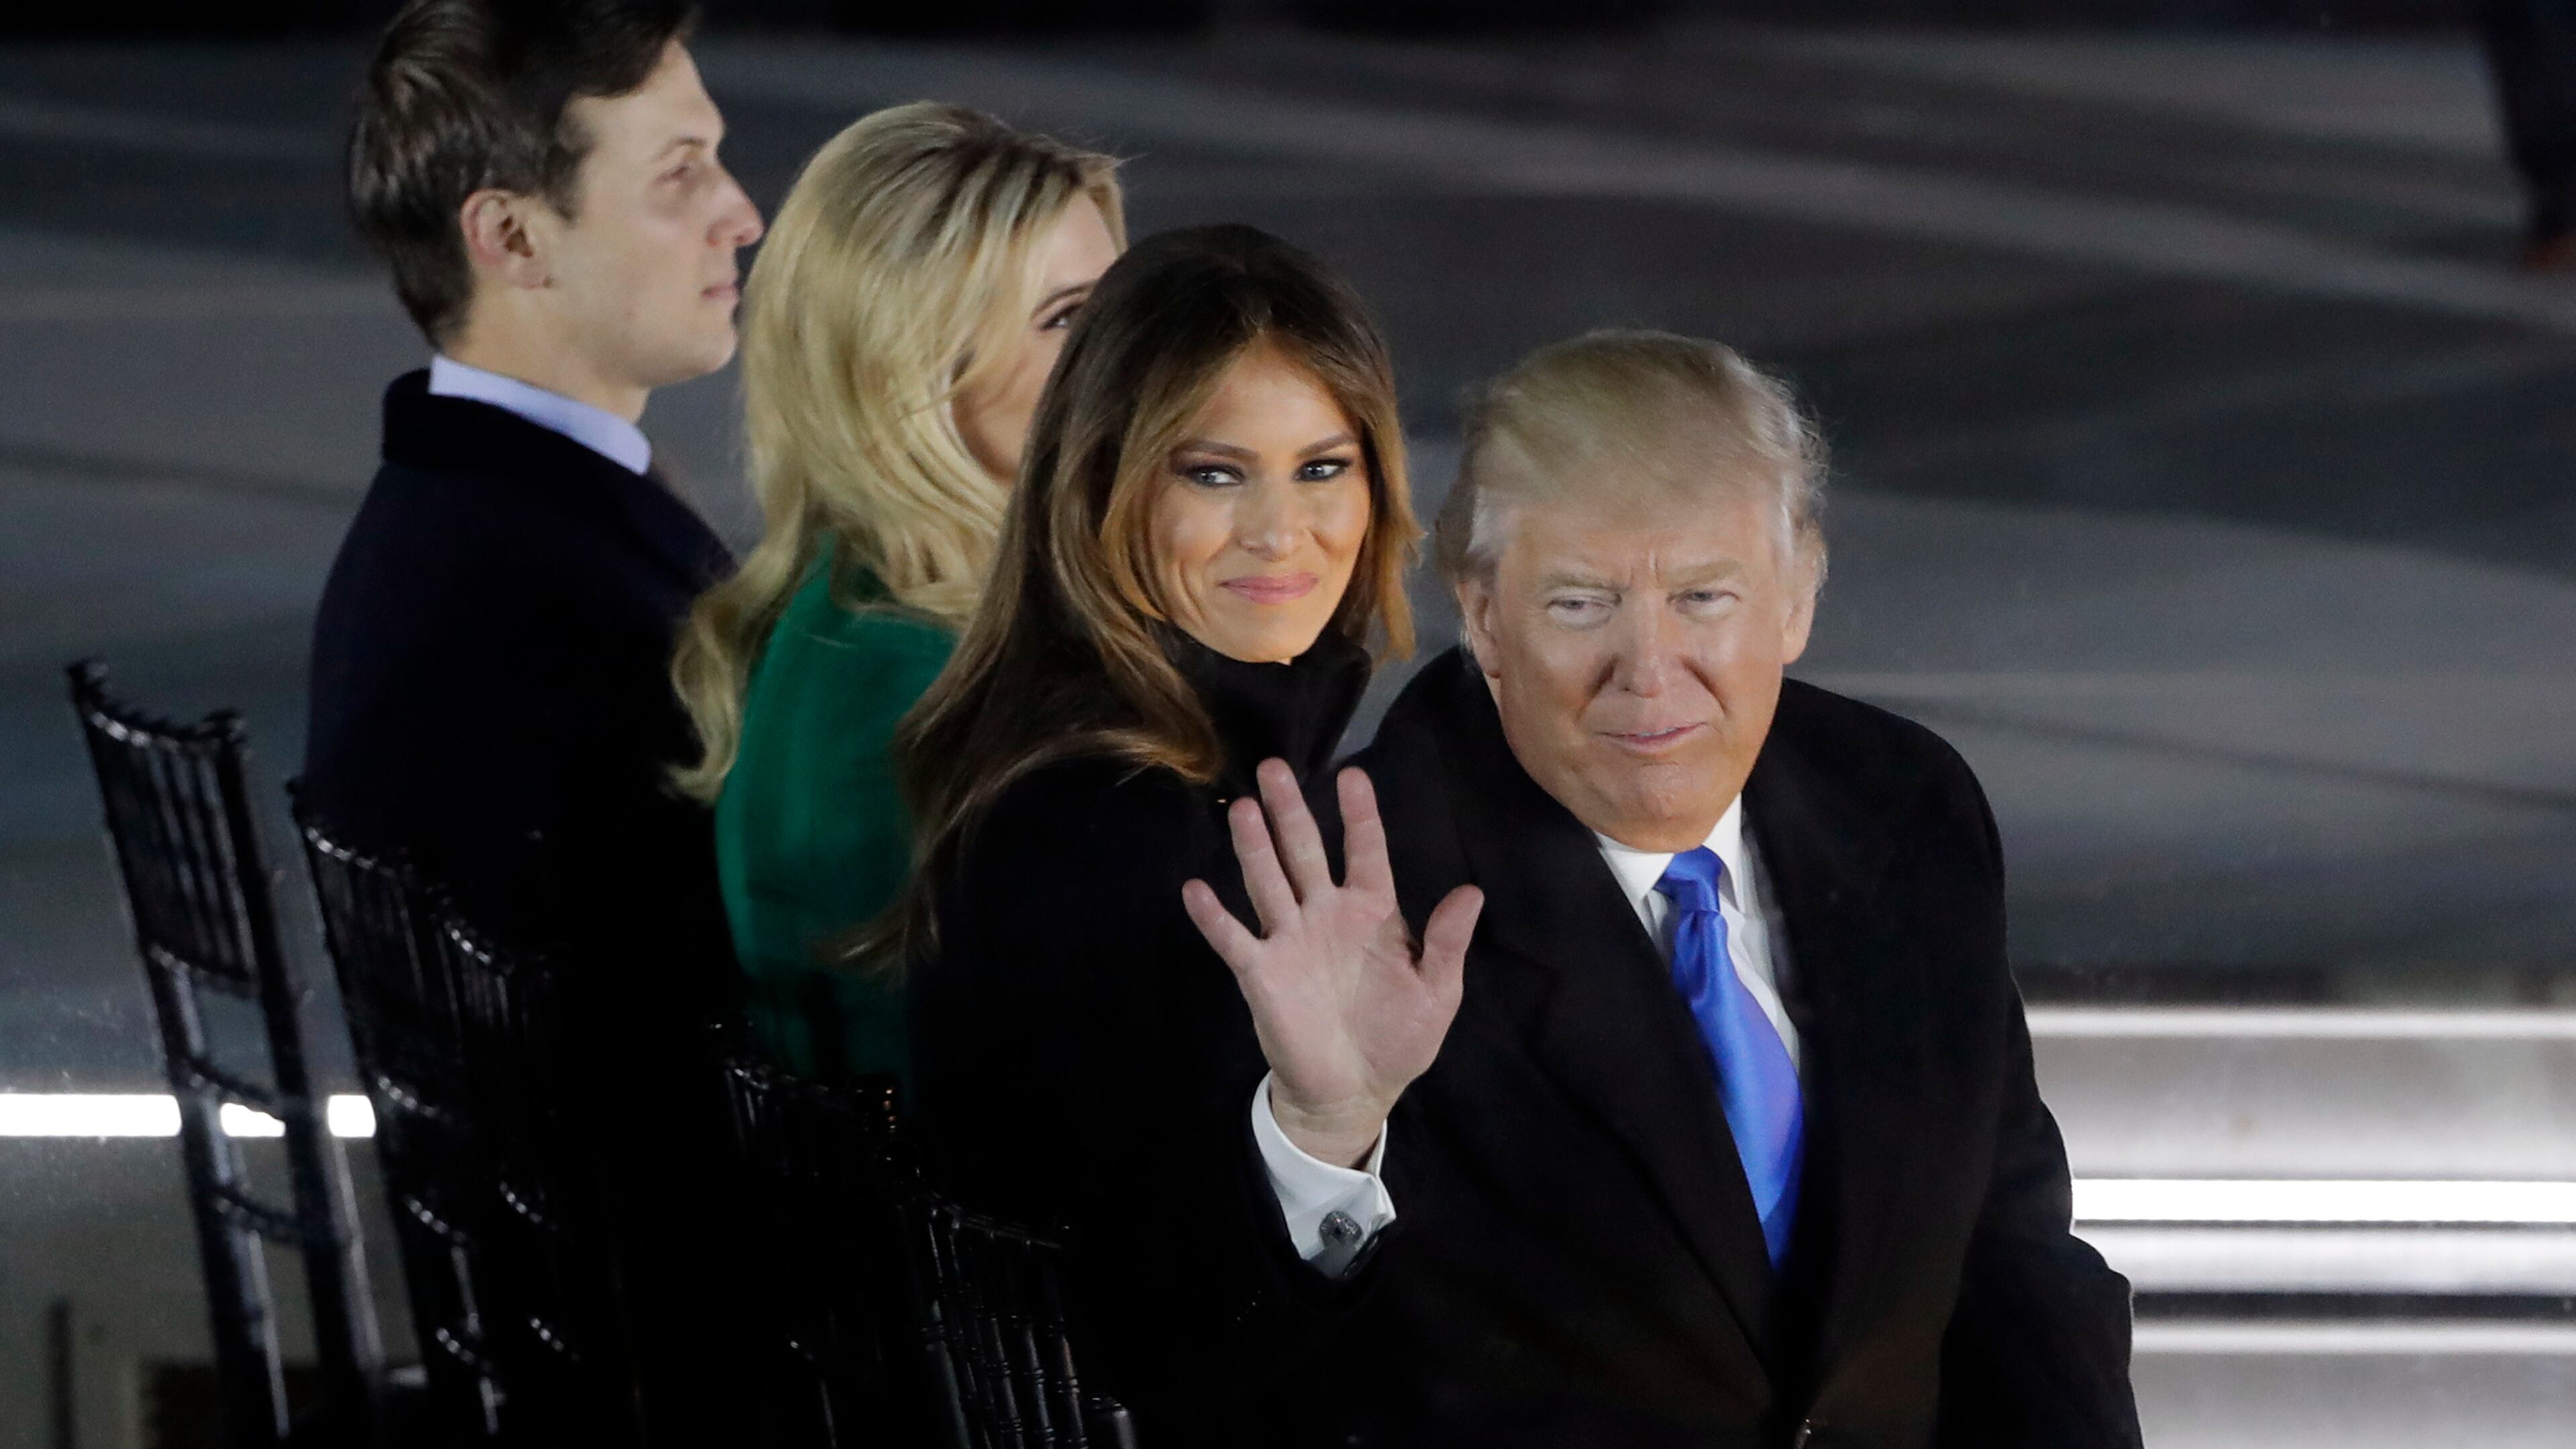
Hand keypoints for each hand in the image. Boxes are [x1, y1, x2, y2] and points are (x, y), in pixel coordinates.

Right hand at [1182, 760, 1482, 1168]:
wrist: (1354, 1091)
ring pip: (1268, 882)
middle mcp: (1326, 914)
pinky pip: (1234, 939)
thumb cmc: (1398, 1038)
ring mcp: (1290, 940)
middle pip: (1305, 852)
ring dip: (1254, 847)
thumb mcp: (1436, 993)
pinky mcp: (1262, 973)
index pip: (1366, 852)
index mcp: (1372, 913)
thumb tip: (1472, 892)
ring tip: (1242, 809)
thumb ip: (1445, 943)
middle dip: (1290, 811)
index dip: (1360, 815)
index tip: (1352, 774)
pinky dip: (1214, 917)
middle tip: (1274, 767)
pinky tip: (1196, 889)